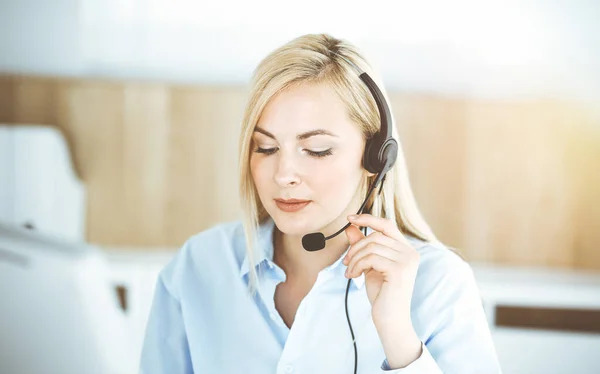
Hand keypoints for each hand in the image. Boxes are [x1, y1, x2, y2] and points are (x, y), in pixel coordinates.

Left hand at [343, 213, 422, 367]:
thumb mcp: (370, 266)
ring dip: (354, 259)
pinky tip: (353, 277)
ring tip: (350, 272)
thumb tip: (351, 227)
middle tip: (346, 262)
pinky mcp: (399, 270)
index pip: (386, 225)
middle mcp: (410, 253)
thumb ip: (363, 246)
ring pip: (371, 247)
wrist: (390, 319)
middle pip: (375, 236)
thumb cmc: (382, 294)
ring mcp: (407, 261)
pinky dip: (357, 266)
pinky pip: (371, 258)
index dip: (368, 219)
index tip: (349, 218)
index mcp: (406, 250)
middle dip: (355, 247)